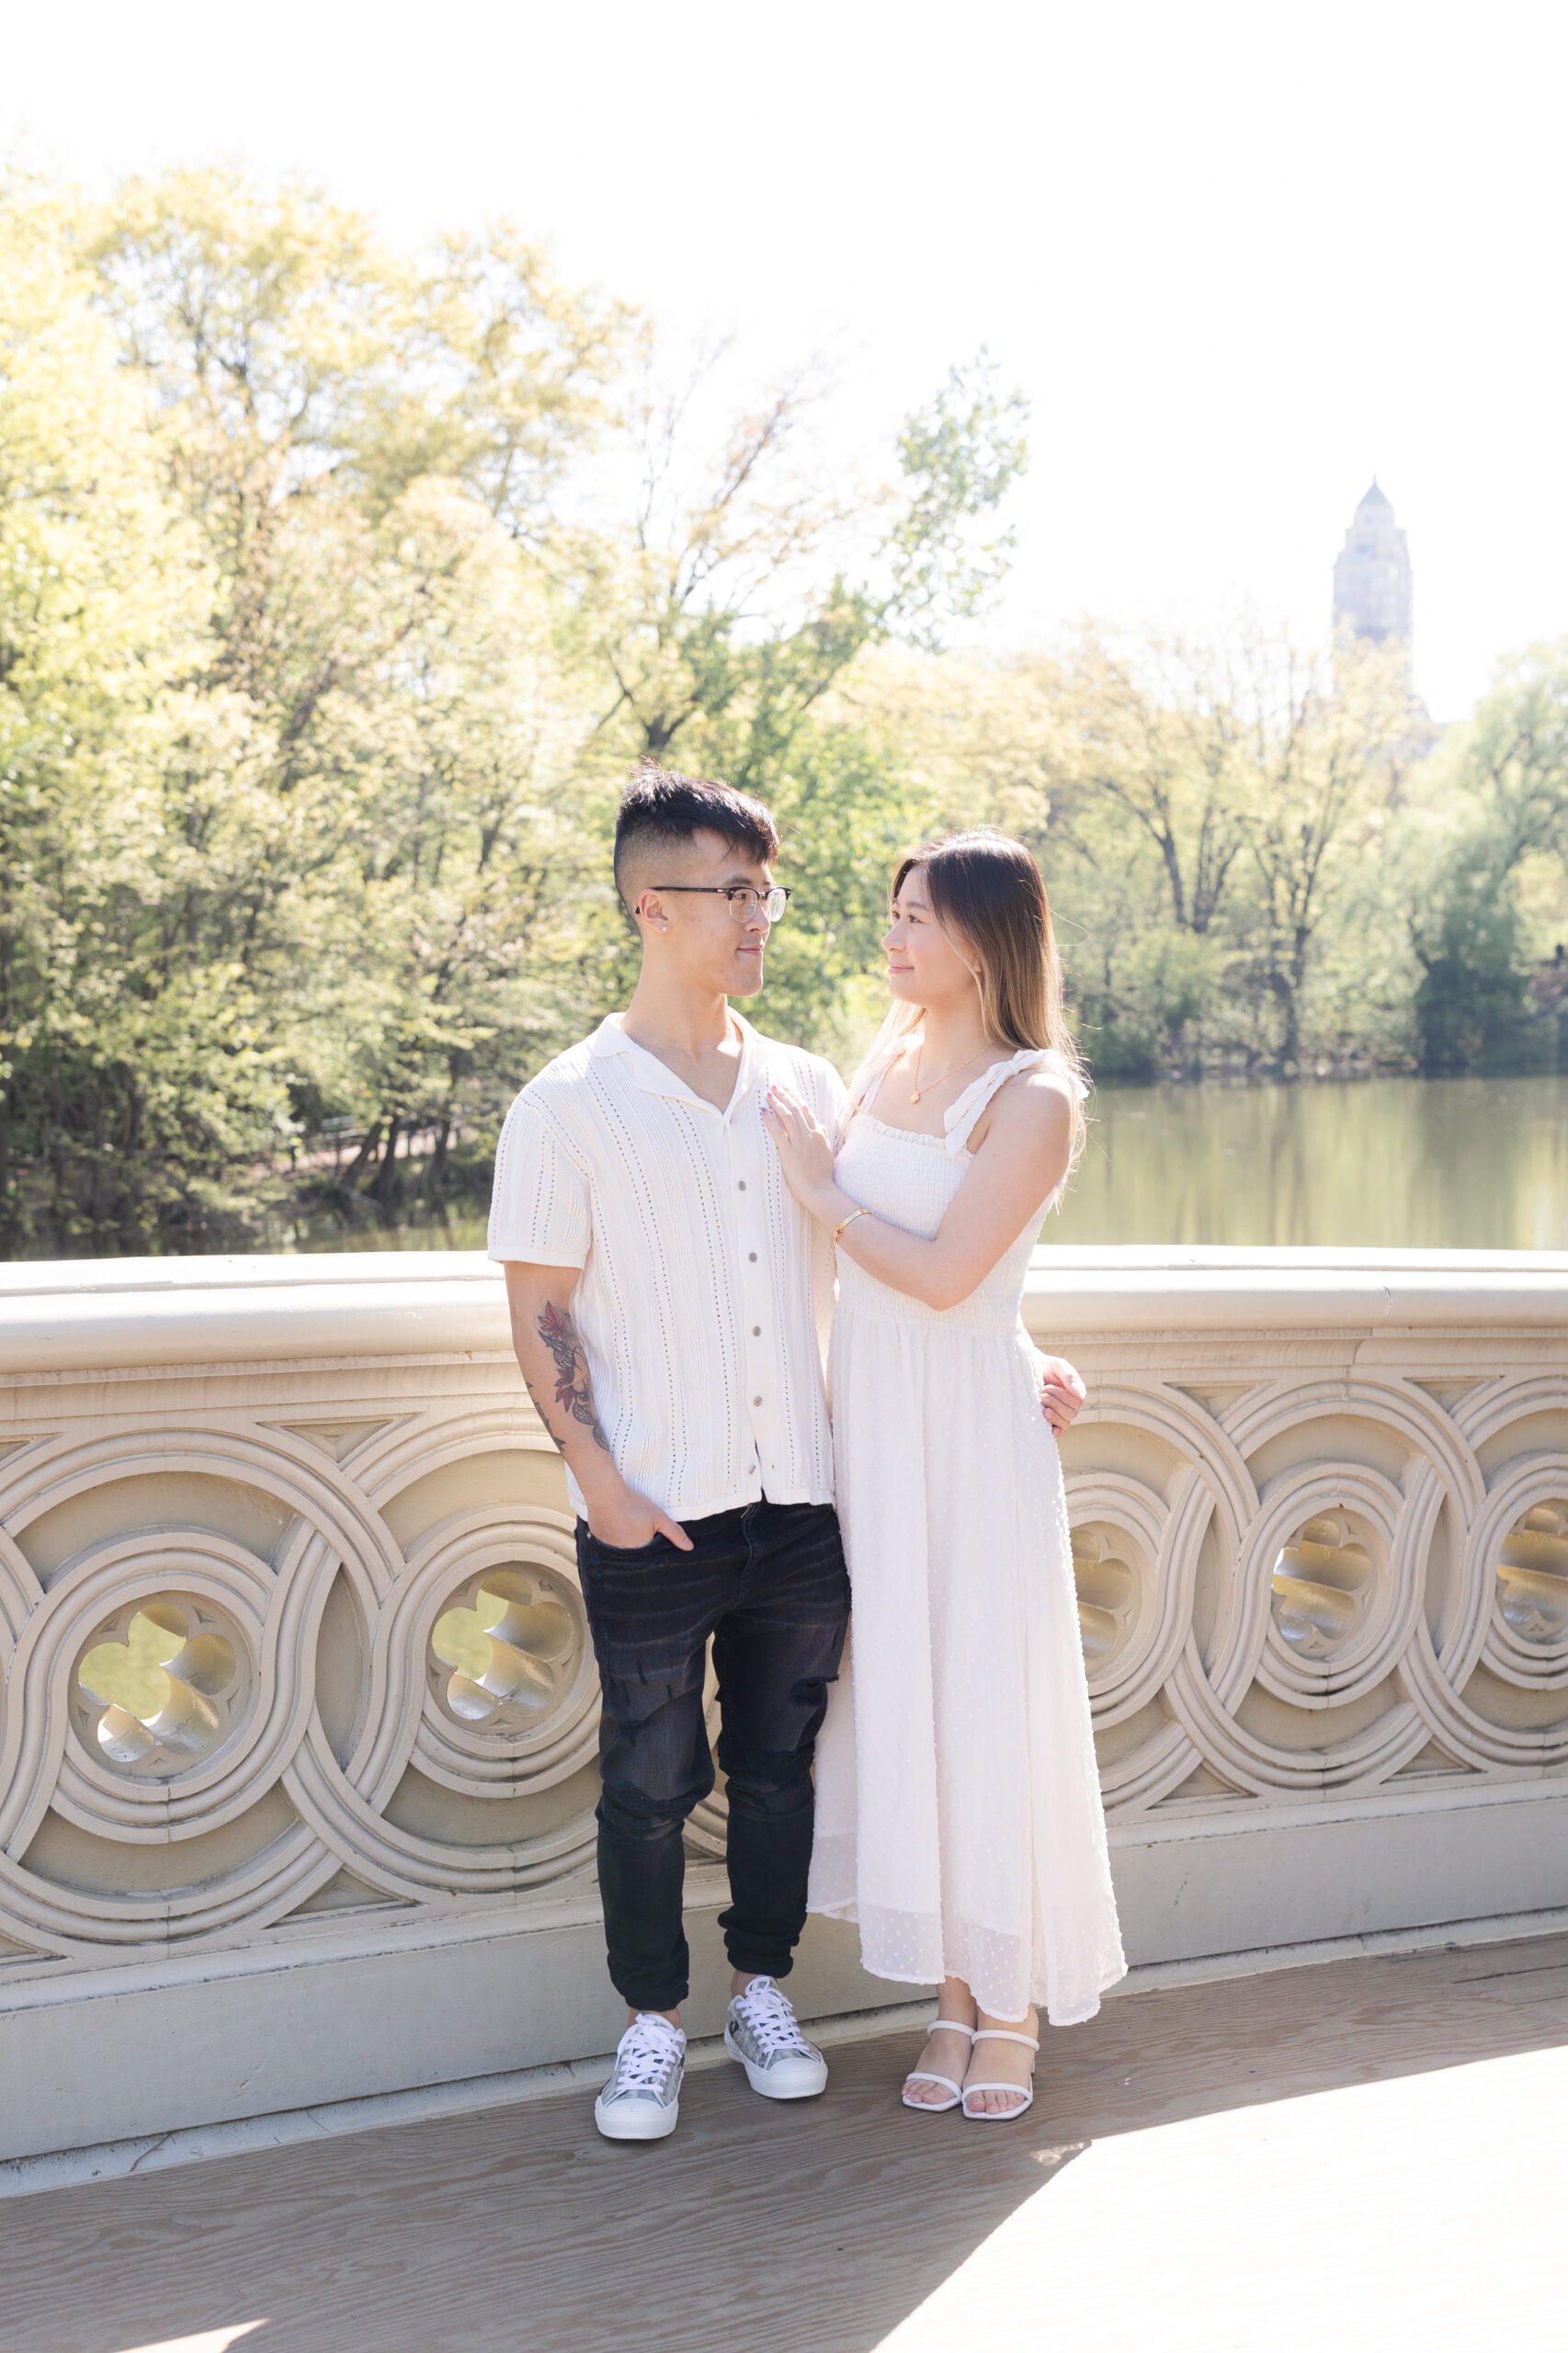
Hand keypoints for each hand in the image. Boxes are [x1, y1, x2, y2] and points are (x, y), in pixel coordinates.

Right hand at [583, 1477, 693, 1551]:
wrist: (605, 1493)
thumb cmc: (633, 1505)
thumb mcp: (659, 1517)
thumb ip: (675, 1533)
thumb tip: (689, 1547)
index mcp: (640, 1552)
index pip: (650, 1556)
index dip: (653, 1545)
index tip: (650, 1533)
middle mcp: (623, 1554)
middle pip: (636, 1553)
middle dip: (639, 1543)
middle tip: (637, 1526)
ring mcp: (609, 1548)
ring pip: (622, 1548)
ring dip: (626, 1540)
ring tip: (627, 1524)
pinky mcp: (598, 1540)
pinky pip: (609, 1543)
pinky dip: (614, 1536)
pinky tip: (616, 1524)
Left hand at [761, 1083, 836, 1209]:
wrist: (820, 1191)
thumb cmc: (823, 1175)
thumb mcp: (827, 1152)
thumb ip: (823, 1137)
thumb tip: (820, 1125)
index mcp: (819, 1133)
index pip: (806, 1110)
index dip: (795, 1098)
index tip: (787, 1090)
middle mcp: (810, 1135)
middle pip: (795, 1109)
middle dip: (784, 1095)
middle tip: (774, 1087)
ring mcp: (799, 1143)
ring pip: (787, 1116)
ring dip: (777, 1103)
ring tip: (768, 1094)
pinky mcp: (789, 1152)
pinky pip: (778, 1132)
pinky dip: (770, 1120)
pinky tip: (763, 1111)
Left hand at [1039, 1355, 1085, 1431]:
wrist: (1030, 1370)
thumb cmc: (1046, 1367)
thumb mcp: (1058, 1365)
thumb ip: (1069, 1375)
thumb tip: (1077, 1392)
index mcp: (1077, 1392)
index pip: (1077, 1401)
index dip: (1062, 1396)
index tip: (1046, 1388)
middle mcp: (1072, 1405)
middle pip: (1071, 1413)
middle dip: (1055, 1404)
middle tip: (1041, 1395)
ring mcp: (1062, 1414)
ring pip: (1065, 1422)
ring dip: (1053, 1416)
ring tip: (1041, 1406)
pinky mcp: (1052, 1421)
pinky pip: (1059, 1431)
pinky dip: (1055, 1431)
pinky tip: (1048, 1428)